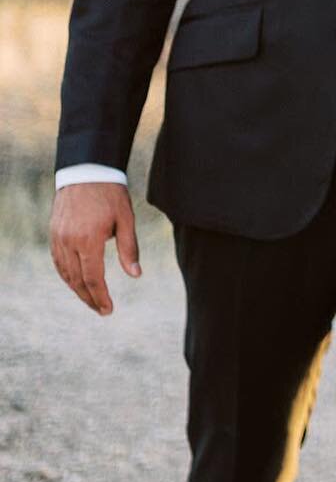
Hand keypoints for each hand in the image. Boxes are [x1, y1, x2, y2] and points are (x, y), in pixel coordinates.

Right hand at [50, 182, 140, 316]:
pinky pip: (58, 261)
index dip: (100, 296)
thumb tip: (136, 275)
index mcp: (88, 240)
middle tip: (102, 310)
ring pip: (65, 272)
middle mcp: (69, 241)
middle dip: (89, 298)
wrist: (87, 170)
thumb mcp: (126, 219)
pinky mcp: (54, 233)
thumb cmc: (111, 194)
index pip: (92, 278)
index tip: (108, 310)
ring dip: (77, 289)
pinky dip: (67, 275)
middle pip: (77, 280)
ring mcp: (58, 237)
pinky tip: (76, 281)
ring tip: (91, 299)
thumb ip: (129, 249)